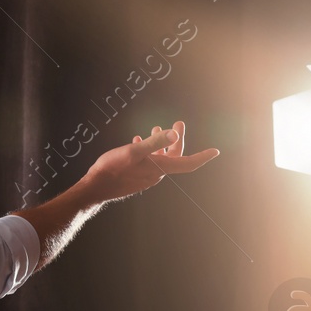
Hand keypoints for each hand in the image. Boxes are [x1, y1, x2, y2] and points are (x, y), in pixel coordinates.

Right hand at [79, 120, 218, 203]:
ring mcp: (146, 176)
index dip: (202, 156)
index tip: (215, 152)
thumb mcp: (134, 151)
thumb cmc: (113, 168)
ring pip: (161, 158)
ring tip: (156, 128)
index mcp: (160, 168)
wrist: (96, 187)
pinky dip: (149, 151)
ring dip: (162, 143)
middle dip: (178, 139)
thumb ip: (154, 142)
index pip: (188, 163)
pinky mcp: (137, 177)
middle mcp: (156, 174)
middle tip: (178, 123)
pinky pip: (149, 162)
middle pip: (174, 156)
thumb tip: (174, 133)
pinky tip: (137, 142)